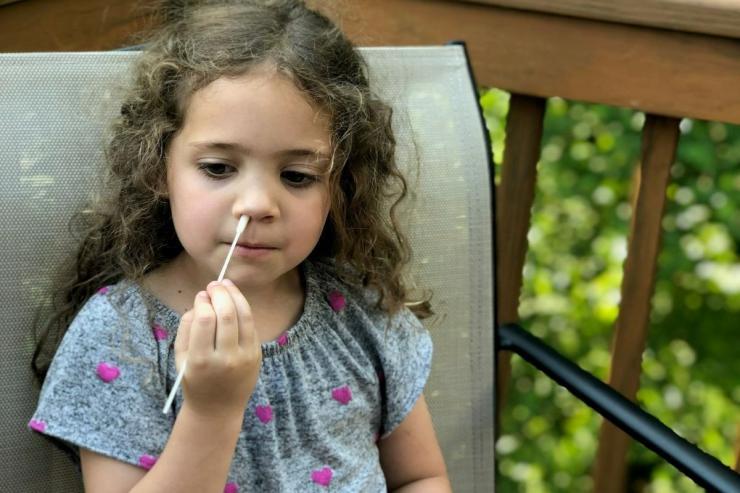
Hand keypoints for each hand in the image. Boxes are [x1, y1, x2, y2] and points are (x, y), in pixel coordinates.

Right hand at [173, 279, 260, 418]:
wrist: (218, 408)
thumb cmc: (195, 379)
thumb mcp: (180, 358)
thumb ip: (186, 328)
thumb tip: (200, 301)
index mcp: (201, 360)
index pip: (204, 320)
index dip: (202, 302)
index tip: (200, 295)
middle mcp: (225, 358)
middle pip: (227, 314)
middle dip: (220, 293)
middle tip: (214, 284)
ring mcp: (244, 356)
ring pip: (244, 316)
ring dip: (235, 295)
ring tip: (226, 285)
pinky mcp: (256, 355)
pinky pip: (251, 325)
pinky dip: (243, 309)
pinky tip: (235, 300)